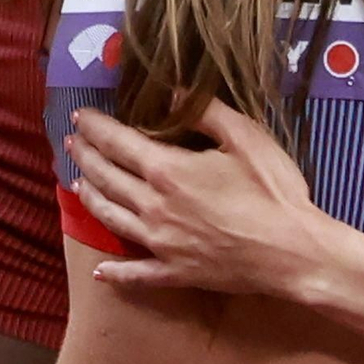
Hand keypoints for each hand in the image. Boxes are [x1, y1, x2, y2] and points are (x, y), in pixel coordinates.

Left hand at [69, 100, 327, 296]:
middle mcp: (154, 207)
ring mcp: (161, 244)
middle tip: (71, 143)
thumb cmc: (273, 190)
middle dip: (86, 157)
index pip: (120, 143)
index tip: (80, 116)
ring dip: (90, 198)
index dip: (97, 128)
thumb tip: (172, 89)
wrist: (292, 252)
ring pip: (112, 219)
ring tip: (76, 183)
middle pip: (108, 179)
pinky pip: (136, 274)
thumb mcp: (245, 137)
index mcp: (169, 171)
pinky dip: (115, 272)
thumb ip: (206, 111)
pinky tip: (100, 270)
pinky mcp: (175, 272)